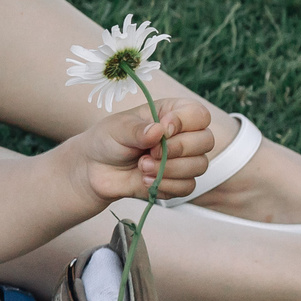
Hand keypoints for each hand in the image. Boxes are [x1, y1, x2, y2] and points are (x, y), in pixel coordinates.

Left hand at [78, 98, 215, 202]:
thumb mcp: (117, 128)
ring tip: (142, 166)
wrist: (94, 169)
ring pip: (200, 165)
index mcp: (171, 113)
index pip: (199, 114)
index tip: (162, 130)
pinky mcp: (178, 181)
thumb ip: (137, 129)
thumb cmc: (107, 140)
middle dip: (178, 149)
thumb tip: (158, 131)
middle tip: (149, 152)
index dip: (185, 122)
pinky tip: (145, 180)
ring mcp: (183, 160)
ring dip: (169, 169)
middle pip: (206, 141)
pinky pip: (188, 187)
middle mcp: (183, 135)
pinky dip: (167, 185)